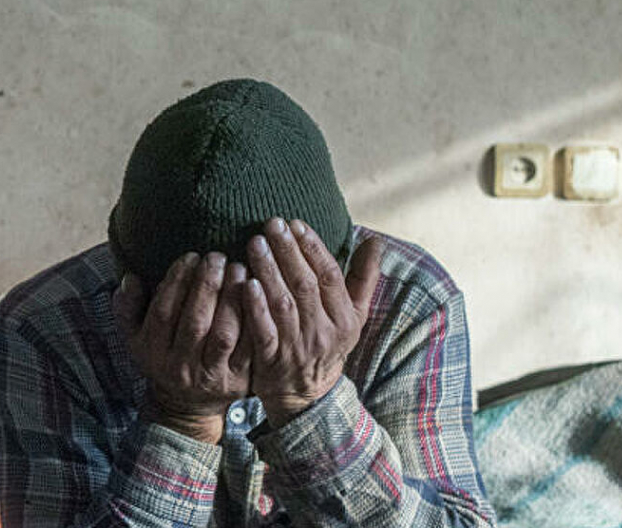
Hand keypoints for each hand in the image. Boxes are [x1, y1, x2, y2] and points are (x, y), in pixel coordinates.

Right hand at [114, 251, 252, 442]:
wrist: (186, 405)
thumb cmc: (162, 356)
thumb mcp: (135, 336)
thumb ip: (127, 306)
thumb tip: (131, 278)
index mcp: (153, 352)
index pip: (163, 312)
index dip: (177, 282)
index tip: (191, 256)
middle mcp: (180, 367)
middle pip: (195, 321)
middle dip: (207, 285)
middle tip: (218, 256)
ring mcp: (211, 376)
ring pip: (224, 334)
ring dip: (232, 299)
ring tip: (238, 269)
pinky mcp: (240, 381)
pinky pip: (250, 348)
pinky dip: (254, 320)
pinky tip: (257, 295)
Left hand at [241, 219, 382, 424]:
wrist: (306, 397)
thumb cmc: (327, 344)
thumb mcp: (353, 316)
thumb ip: (363, 279)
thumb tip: (375, 241)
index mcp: (345, 319)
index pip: (331, 276)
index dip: (313, 248)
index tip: (296, 224)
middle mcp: (324, 332)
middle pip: (306, 285)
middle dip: (288, 251)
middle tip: (271, 224)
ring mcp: (298, 347)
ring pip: (284, 303)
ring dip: (269, 271)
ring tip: (256, 243)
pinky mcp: (273, 360)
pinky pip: (264, 330)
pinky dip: (256, 306)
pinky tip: (246, 283)